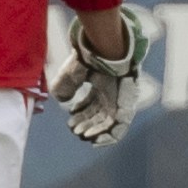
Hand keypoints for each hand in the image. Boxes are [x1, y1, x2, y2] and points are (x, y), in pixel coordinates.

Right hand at [51, 3, 149, 147]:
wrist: (106, 50)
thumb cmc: (89, 58)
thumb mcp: (71, 74)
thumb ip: (64, 86)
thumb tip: (61, 99)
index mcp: (102, 84)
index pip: (93, 103)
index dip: (81, 113)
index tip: (70, 117)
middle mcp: (112, 93)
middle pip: (99, 114)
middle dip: (84, 123)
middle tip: (73, 128)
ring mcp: (120, 100)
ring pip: (108, 123)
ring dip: (93, 130)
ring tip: (80, 134)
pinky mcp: (126, 106)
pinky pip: (119, 127)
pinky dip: (106, 134)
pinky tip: (91, 137)